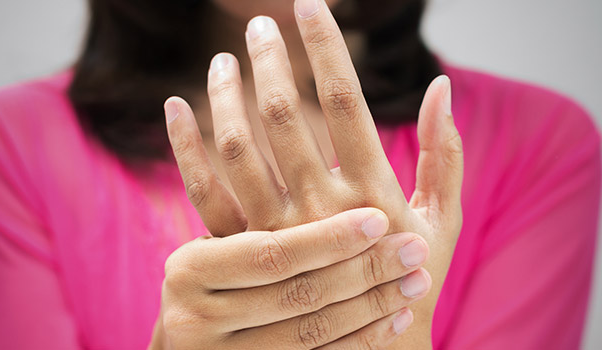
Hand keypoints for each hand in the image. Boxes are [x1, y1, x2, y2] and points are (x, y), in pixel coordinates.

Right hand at [149, 208, 430, 348]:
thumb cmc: (208, 278)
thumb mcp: (208, 246)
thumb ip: (263, 184)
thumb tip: (312, 129)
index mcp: (195, 268)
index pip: (272, 254)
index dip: (327, 239)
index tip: (380, 220)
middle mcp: (212, 316)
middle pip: (302, 293)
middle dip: (366, 272)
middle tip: (416, 250)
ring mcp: (234, 347)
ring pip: (316, 328)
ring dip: (373, 305)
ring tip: (419, 281)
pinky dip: (363, 338)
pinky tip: (397, 318)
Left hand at [164, 0, 462, 343]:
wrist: (360, 345)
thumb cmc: (408, 275)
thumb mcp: (440, 219)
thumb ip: (443, 154)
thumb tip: (443, 87)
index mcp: (370, 193)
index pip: (343, 102)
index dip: (325, 47)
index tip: (309, 4)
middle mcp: (318, 210)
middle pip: (283, 116)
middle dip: (271, 60)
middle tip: (260, 24)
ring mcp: (273, 233)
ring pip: (238, 148)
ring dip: (226, 95)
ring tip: (224, 57)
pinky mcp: (240, 251)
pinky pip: (203, 193)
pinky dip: (184, 147)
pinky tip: (175, 105)